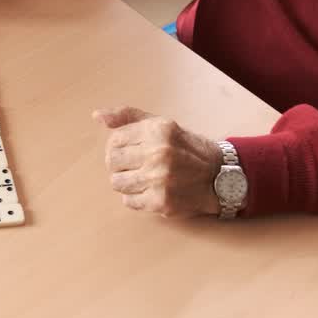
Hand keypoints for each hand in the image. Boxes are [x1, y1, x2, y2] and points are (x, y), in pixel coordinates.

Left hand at [92, 106, 222, 217]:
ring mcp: (159, 179)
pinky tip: (151, 191)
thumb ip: (128, 117)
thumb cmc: (187, 149)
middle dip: (121, 164)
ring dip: (127, 182)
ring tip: (144, 178)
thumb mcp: (161, 125)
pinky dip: (136, 198)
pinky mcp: (161, 201)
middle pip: (112, 162)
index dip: (119, 147)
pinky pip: (129, 201)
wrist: (220, 177)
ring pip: (117, 182)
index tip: (131, 151)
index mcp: (157, 130)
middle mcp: (158, 153)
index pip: (114, 140)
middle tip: (137, 166)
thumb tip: (97, 116)